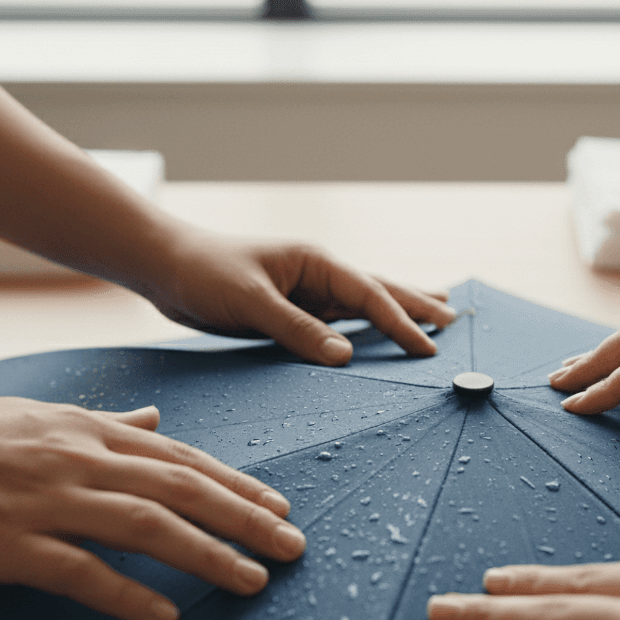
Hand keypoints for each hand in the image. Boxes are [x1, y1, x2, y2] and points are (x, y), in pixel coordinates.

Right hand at [0, 386, 306, 619]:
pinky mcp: (10, 546)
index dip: (236, 484)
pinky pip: (80, 574)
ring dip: (208, 555)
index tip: (279, 506)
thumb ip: (107, 421)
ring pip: (147, 527)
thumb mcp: (41, 416)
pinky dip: (127, 595)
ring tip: (252, 581)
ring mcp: (47, 502)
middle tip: (293, 546)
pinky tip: (164, 616)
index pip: (181, 459)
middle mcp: (80, 460)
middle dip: (245, 519)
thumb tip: (158, 419)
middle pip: (182, 491)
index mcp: (89, 431)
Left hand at [142, 228, 457, 365]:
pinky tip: (374, 338)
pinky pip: (336, 324)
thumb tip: (345, 357)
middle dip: (417, 305)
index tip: (430, 347)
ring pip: (362, 307)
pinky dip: (363, 329)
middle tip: (455, 320)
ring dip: (397, 313)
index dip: (402, 322)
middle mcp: (317, 275)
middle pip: (379, 292)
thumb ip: (297, 330)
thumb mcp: (250, 302)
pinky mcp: (292, 311)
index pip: (370, 296)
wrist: (165, 266)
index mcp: (315, 262)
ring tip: (436, 315)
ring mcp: (306, 293)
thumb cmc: (203, 273)